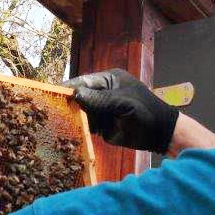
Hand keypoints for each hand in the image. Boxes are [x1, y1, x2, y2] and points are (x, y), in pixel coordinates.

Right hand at [64, 69, 178, 152]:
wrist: (159, 134)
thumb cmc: (146, 112)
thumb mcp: (124, 103)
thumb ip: (101, 99)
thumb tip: (76, 94)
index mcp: (109, 80)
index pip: (85, 81)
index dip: (70, 87)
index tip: (54, 92)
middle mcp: (103, 93)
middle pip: (80, 96)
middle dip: (70, 103)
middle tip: (55, 110)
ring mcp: (102, 109)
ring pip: (82, 111)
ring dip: (74, 117)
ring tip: (62, 122)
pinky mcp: (102, 125)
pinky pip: (87, 125)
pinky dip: (81, 128)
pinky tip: (72, 131)